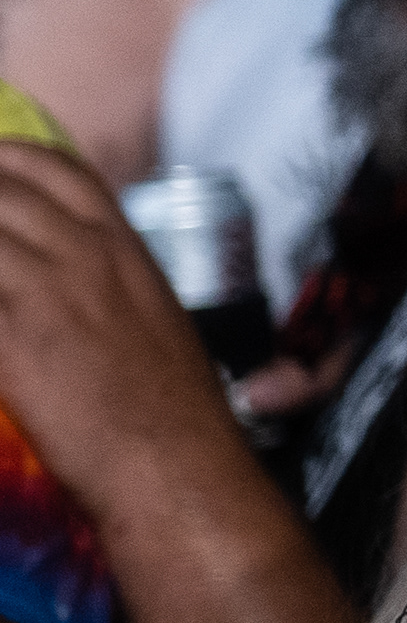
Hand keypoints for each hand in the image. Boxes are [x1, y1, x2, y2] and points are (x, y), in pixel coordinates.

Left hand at [0, 140, 251, 528]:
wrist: (174, 464)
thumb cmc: (172, 409)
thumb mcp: (153, 320)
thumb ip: (105, 283)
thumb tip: (59, 281)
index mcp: (122, 248)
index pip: (55, 168)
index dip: (7, 157)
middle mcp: (81, 257)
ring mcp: (42, 293)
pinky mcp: (8, 341)